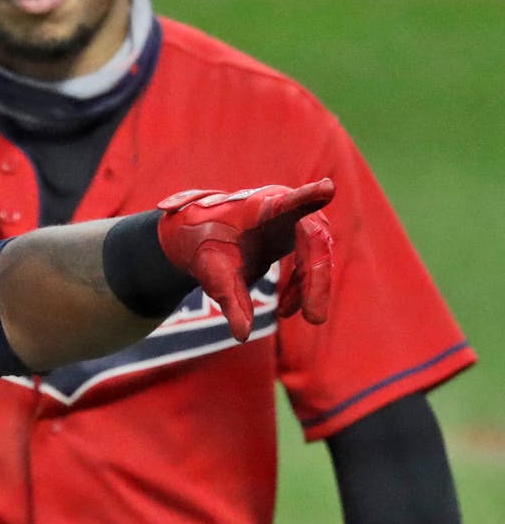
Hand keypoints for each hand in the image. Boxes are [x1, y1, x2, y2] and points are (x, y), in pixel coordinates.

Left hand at [157, 179, 334, 340]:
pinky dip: (301, 288)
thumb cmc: (204, 249)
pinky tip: (285, 309)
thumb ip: (229, 300)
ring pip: (317, 255)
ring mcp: (294, 219)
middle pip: (313, 242)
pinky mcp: (296, 234)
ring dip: (309, 289)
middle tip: (315, 319)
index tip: (326, 188)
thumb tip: (242, 335)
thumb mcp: (212, 274)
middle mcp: (283, 207)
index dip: (308, 197)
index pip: (288, 202)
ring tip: (286, 314)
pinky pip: (309, 263)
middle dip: (315, 281)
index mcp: (259, 208)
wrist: (197, 239)